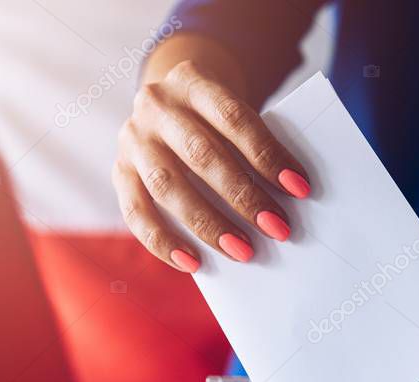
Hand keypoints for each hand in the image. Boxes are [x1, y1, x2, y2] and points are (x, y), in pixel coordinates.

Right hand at [113, 60, 310, 272]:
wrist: (171, 101)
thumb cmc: (217, 119)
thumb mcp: (233, 114)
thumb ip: (252, 145)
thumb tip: (286, 199)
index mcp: (193, 82)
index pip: (234, 118)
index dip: (267, 155)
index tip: (299, 188)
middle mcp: (156, 106)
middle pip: (201, 154)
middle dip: (244, 196)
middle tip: (278, 228)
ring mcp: (133, 139)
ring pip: (166, 186)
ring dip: (208, 224)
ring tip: (243, 251)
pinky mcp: (119, 171)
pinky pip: (135, 213)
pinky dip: (163, 242)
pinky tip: (192, 263)